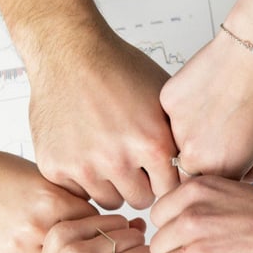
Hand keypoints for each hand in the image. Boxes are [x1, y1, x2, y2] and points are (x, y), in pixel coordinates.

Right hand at [0, 0, 178, 210]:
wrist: (68, 52)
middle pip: (140, 200)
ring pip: (109, 201)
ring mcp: (84, 166)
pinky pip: (78, 192)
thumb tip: (197, 165)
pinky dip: (82, 178)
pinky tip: (84, 152)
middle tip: (132, 163)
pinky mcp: (55, 167)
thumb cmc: (116, 68)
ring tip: (108, 156)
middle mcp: (118, 159)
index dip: (165, 180)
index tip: (158, 171)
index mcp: (152, 143)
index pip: (170, 191)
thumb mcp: (163, 98)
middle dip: (140, 185)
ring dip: (111, 185)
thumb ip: (178, 137)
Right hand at [0, 144, 96, 252]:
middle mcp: (37, 225)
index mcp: (53, 200)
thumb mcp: (45, 177)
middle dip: (84, 245)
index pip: (96, 223)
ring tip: (60, 248)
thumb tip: (95, 219)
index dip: (99, 226)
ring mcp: (18, 245)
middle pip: (80, 247)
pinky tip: (34, 247)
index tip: (100, 228)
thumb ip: (70, 199)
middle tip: (85, 243)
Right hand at [160, 0, 252, 181]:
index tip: (215, 167)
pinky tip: (203, 96)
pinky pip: (169, 116)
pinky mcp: (167, 102)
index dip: (209, 180)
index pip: (200, 191)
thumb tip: (234, 183)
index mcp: (219, 171)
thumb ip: (246, 173)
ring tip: (213, 112)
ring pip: (173, 142)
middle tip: (214, 137)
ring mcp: (175, 128)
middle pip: (183, 170)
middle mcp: (193, 155)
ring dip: (187, 134)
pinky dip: (182, 110)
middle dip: (196, 160)